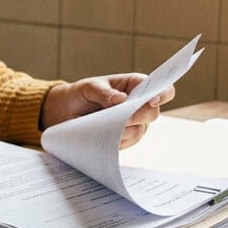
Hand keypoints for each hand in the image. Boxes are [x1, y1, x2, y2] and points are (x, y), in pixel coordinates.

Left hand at [40, 73, 175, 148]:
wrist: (65, 112)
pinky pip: (126, 142)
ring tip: (105, 125)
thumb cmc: (81, 94)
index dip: (162, 93)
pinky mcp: (123, 139)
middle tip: (125, 118)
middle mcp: (138, 105)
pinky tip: (103, 135)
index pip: (158, 87)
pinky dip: (116, 140)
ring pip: (140, 130)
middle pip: (152, 113)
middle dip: (140, 116)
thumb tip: (121, 99)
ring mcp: (132, 123)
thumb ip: (104, 93)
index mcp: (134, 85)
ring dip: (124, 130)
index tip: (152, 100)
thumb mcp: (89, 88)